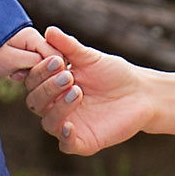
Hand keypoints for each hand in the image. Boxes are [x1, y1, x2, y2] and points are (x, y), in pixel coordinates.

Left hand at [0, 25, 58, 80]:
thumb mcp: (11, 60)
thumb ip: (35, 62)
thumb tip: (56, 64)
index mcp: (32, 36)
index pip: (57, 54)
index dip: (52, 70)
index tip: (37, 79)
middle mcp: (29, 37)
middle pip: (48, 58)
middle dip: (39, 72)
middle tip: (19, 75)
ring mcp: (21, 43)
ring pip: (37, 62)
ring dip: (28, 72)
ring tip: (12, 74)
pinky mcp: (14, 49)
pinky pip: (26, 61)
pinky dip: (20, 69)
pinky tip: (9, 73)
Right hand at [23, 26, 153, 154]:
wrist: (140, 92)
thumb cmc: (113, 73)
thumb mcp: (90, 58)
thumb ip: (69, 47)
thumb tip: (49, 31)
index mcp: (52, 86)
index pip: (33, 81)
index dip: (41, 72)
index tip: (58, 60)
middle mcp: (55, 107)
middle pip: (35, 102)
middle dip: (48, 88)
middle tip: (68, 76)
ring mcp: (68, 124)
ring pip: (48, 122)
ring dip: (58, 108)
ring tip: (77, 91)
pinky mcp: (83, 142)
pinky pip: (66, 144)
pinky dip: (65, 137)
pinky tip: (70, 126)